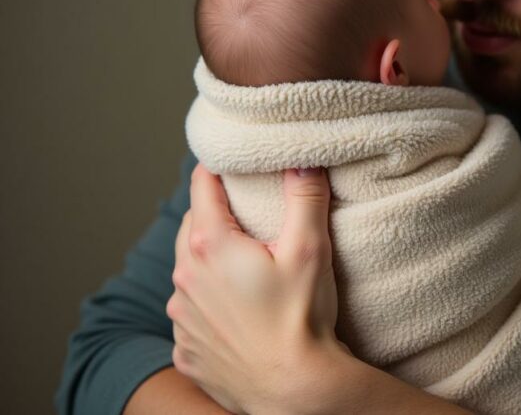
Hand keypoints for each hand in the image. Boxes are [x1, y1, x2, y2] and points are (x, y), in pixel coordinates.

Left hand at [167, 164, 346, 414]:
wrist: (293, 390)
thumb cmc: (301, 318)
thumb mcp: (309, 248)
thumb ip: (305, 197)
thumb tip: (302, 159)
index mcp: (211, 245)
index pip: (202, 186)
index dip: (217, 168)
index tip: (231, 163)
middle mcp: (185, 278)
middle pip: (193, 226)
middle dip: (215, 214)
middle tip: (246, 214)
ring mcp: (181, 317)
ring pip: (189, 271)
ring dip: (209, 262)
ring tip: (245, 266)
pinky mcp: (186, 349)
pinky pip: (192, 314)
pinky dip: (209, 306)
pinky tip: (239, 312)